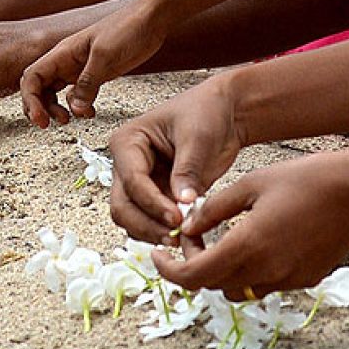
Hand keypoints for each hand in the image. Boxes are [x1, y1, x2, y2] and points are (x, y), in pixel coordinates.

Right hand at [19, 1, 169, 126]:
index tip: (40, 118)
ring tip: (68, 120)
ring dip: (56, 109)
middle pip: (38, 88)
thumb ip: (88, 84)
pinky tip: (89, 112)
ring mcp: (80, 69)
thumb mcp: (105, 56)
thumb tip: (75, 109)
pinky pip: (77, 95)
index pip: (32, 78)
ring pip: (55, 93)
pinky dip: (79, 107)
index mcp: (63, 53)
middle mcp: (66, 61)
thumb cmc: (128, 26)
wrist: (152, 18)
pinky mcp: (95, 74)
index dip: (30, 100)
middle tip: (47, 124)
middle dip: (39, 107)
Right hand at [107, 76, 244, 245]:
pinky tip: (184, 234)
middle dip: (147, 224)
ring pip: (131, 219)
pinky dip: (164, 231)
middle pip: (122, 205)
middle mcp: (127, 165)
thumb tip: (182, 202)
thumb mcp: (197, 137)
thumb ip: (187, 170)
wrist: (226, 114)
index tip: (176, 216)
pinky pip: (150, 222)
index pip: (131, 180)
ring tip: (181, 237)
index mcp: (128, 142)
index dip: (152, 202)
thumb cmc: (207, 111)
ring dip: (153, 232)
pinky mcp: (156, 197)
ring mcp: (140, 184)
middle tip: (175, 234)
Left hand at [151, 151, 348, 298]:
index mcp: (247, 246)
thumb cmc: (305, 179)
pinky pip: (265, 285)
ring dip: (220, 273)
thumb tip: (186, 229)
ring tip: (221, 241)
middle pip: (211, 286)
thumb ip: (212, 210)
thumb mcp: (249, 185)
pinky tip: (254, 244)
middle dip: (192, 266)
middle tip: (192, 238)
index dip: (167, 269)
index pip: (192, 277)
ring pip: (237, 291)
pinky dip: (249, 273)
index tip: (159, 253)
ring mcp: (288, 279)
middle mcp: (266, 271)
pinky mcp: (305, 280)